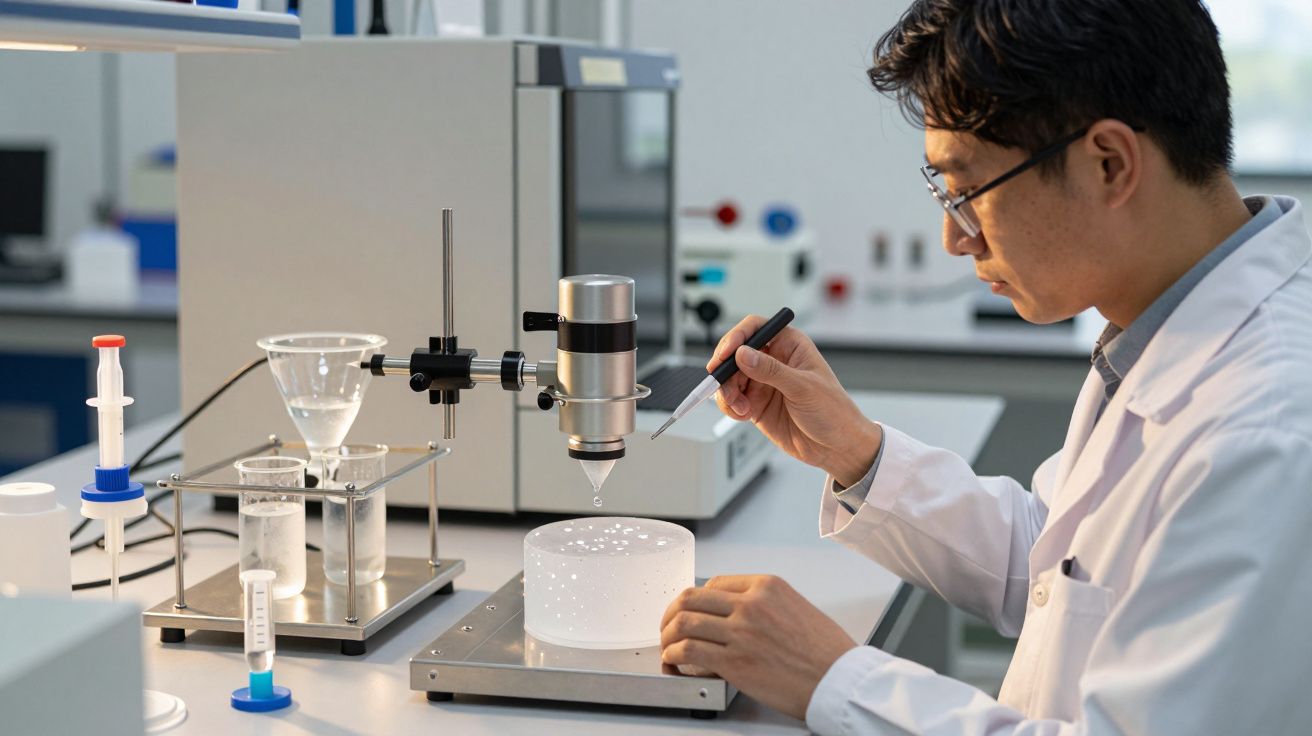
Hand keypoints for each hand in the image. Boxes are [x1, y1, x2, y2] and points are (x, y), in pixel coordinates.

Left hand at [660, 575, 857, 720]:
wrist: (840, 679)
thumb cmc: (826, 651)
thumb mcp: (796, 608)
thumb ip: (764, 605)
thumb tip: (736, 615)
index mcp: (766, 586)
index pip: (713, 584)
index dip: (694, 601)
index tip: (689, 613)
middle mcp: (751, 604)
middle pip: (691, 598)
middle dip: (671, 614)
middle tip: (668, 628)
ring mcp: (741, 631)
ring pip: (684, 623)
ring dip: (667, 637)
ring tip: (667, 649)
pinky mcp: (735, 661)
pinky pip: (689, 651)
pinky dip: (673, 656)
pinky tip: (674, 662)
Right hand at [710, 316, 881, 486]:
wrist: (836, 448)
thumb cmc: (833, 411)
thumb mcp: (803, 387)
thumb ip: (771, 371)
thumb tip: (743, 354)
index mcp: (789, 345)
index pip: (755, 328)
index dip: (736, 337)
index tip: (726, 354)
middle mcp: (773, 360)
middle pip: (735, 353)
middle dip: (725, 369)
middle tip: (720, 383)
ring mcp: (763, 382)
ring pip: (730, 377)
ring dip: (726, 391)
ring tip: (738, 406)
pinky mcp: (756, 404)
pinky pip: (732, 399)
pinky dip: (729, 406)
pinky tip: (742, 414)